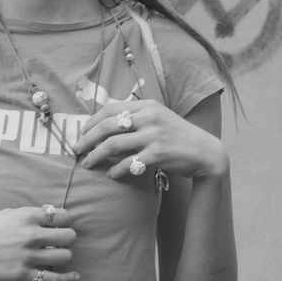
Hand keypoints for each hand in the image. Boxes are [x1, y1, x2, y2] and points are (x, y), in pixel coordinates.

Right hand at [0, 206, 78, 280]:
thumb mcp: (5, 214)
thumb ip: (28, 215)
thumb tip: (49, 216)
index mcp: (26, 216)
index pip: (63, 216)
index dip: (65, 221)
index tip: (61, 226)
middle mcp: (30, 235)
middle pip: (69, 236)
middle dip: (68, 238)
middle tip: (61, 242)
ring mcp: (28, 256)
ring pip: (65, 256)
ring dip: (64, 255)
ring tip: (57, 255)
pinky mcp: (23, 275)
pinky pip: (54, 279)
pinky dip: (67, 278)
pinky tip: (74, 276)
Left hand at [74, 99, 227, 181]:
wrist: (204, 152)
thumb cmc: (176, 137)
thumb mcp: (159, 118)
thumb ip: (136, 117)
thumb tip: (105, 124)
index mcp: (146, 106)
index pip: (110, 109)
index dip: (91, 121)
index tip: (81, 133)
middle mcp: (149, 117)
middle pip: (107, 126)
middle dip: (87, 139)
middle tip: (77, 150)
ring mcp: (153, 135)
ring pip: (112, 145)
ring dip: (96, 156)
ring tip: (88, 163)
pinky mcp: (157, 154)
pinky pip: (128, 163)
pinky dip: (116, 170)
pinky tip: (111, 174)